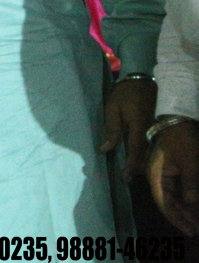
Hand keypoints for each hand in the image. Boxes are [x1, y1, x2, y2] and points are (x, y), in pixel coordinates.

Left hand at [99, 78, 155, 179]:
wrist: (141, 82)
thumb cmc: (124, 94)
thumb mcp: (112, 109)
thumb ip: (111, 129)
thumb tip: (105, 149)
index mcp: (139, 126)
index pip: (136, 150)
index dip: (131, 165)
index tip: (125, 177)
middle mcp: (150, 130)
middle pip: (146, 154)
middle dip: (138, 168)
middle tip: (127, 178)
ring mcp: (156, 129)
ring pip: (151, 151)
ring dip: (142, 162)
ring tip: (132, 172)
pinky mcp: (157, 128)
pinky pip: (153, 144)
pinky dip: (146, 153)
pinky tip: (139, 159)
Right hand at [149, 120, 198, 235]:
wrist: (177, 120)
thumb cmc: (182, 139)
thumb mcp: (190, 160)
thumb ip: (191, 183)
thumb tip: (192, 203)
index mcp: (156, 175)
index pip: (164, 203)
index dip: (176, 218)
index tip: (190, 230)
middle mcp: (157, 178)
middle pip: (168, 203)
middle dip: (183, 217)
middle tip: (198, 230)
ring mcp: (164, 175)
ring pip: (174, 199)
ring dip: (186, 211)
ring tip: (198, 222)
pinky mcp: (171, 172)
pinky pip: (178, 191)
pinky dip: (187, 201)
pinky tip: (196, 208)